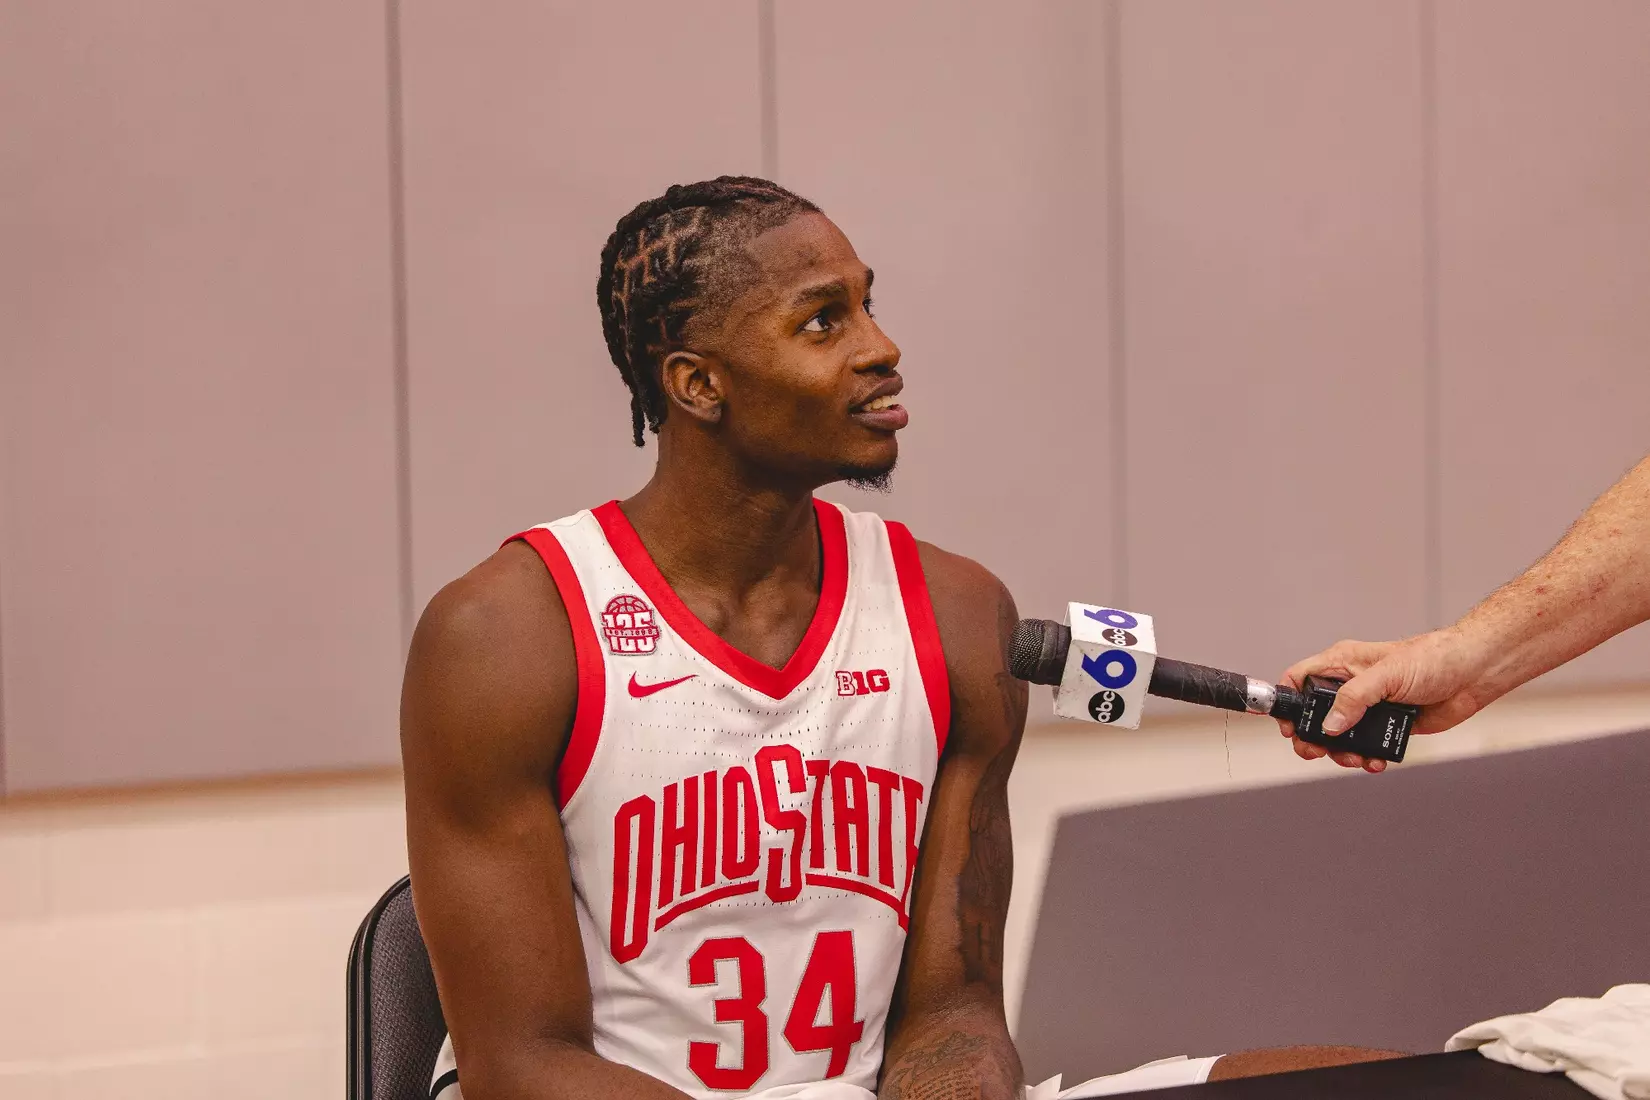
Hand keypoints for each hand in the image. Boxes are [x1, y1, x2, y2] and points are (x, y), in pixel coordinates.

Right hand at [1275, 628, 1491, 772]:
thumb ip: (1354, 699)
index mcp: (1342, 663)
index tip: (1289, 726)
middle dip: (1312, 737)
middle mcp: (1351, 685)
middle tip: (1315, 752)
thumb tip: (1330, 726)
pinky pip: (1366, 746)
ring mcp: (1368, 707)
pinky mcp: (1387, 725)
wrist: (1473, 674)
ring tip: (1353, 760)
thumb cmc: (1433, 659)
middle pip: (1315, 715)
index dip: (1288, 702)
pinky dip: (1366, 758)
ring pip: (1339, 736)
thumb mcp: (1386, 675)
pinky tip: (1374, 762)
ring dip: (1340, 753)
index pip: (1299, 679)